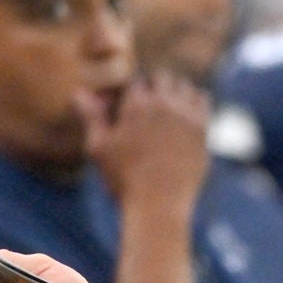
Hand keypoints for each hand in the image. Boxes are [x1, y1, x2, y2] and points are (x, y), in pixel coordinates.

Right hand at [82, 71, 209, 213]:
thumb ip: (92, 116)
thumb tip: (79, 92)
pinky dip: (194, 101)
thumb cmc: (123, 179)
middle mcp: (164, 104)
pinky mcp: (203, 129)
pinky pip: (203, 100)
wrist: (159, 205)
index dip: (129, 92)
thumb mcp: (99, 147)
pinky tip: (184, 115)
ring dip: (175, 92)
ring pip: (184, 85)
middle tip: (146, 106)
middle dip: (153, 86)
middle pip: (161, 77)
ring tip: (166, 109)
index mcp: (136, 105)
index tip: (126, 107)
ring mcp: (187, 115)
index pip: (135, 80)